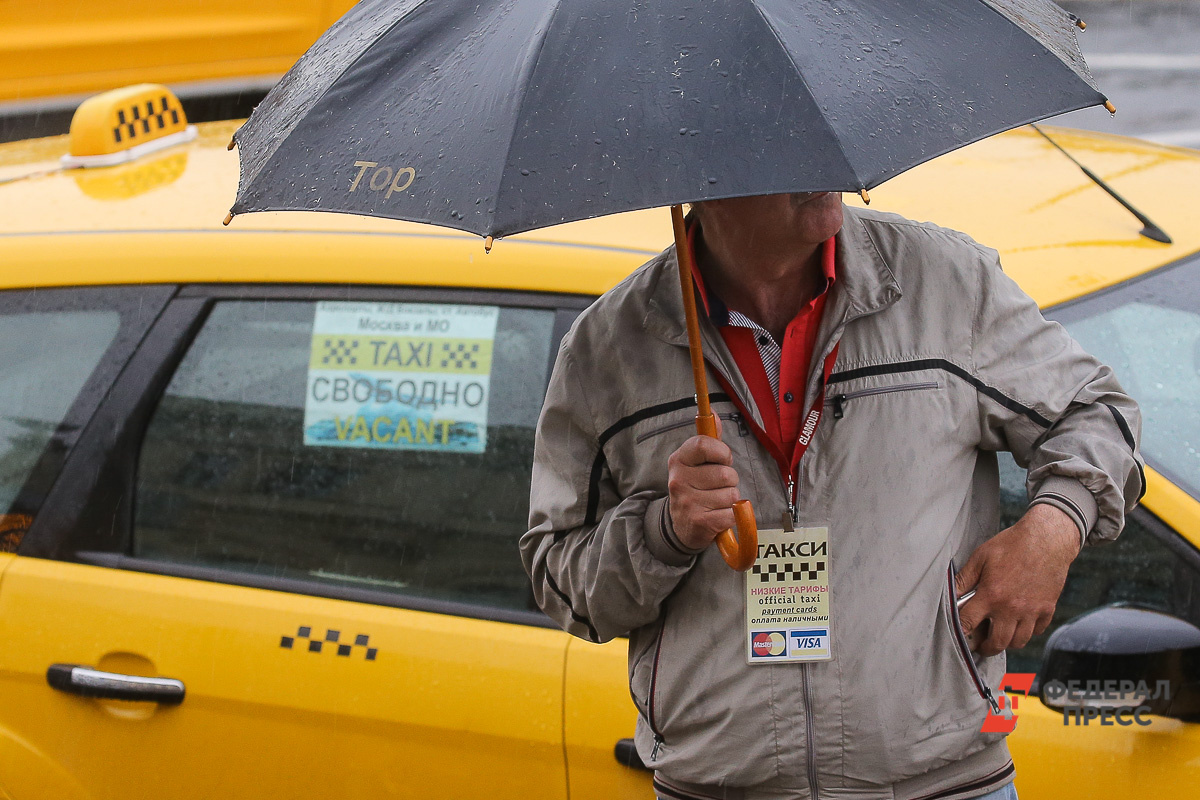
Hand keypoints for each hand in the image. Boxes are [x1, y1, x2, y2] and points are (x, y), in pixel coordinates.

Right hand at [666, 432, 740, 550]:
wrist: (682, 526)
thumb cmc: (695, 488)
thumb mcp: (696, 463)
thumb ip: (709, 440)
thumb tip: (714, 414)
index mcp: (678, 461)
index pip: (703, 444)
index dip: (722, 452)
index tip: (723, 460)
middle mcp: (678, 480)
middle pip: (725, 473)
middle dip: (730, 481)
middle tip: (717, 486)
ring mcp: (688, 502)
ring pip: (731, 494)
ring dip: (730, 499)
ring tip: (716, 502)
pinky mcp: (699, 522)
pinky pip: (731, 513)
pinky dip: (731, 516)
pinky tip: (718, 516)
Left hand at [954, 503, 1080, 656]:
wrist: (1047, 539)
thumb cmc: (1013, 545)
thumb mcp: (981, 557)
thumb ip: (965, 579)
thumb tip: (952, 594)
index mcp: (992, 595)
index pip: (969, 623)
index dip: (961, 631)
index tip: (960, 635)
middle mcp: (1012, 608)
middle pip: (998, 642)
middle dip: (987, 648)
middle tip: (982, 645)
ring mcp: (1032, 611)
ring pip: (1019, 641)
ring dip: (1008, 643)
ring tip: (1001, 637)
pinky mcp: (1047, 608)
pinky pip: (1037, 631)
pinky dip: (1028, 632)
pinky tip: (1020, 624)